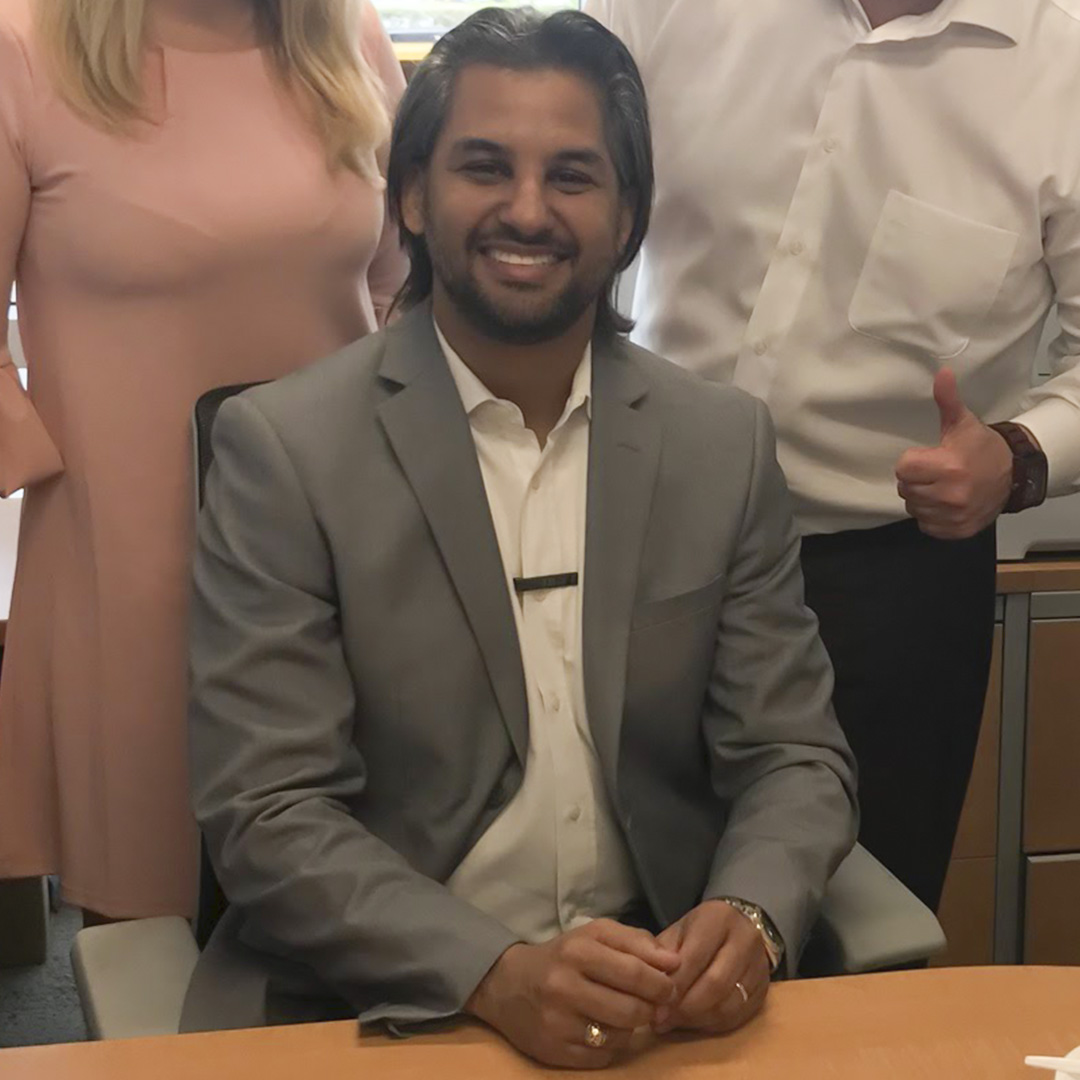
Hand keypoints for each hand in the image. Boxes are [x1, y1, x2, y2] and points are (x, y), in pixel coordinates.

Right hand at [466, 919, 680, 1068]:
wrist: (507, 984)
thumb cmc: (563, 955)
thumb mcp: (596, 935)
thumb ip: (636, 942)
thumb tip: (674, 963)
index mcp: (578, 950)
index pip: (635, 972)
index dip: (661, 984)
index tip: (670, 987)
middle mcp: (564, 986)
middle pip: (631, 1009)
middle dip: (653, 1010)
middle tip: (656, 1006)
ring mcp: (557, 1022)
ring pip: (619, 1036)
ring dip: (632, 1027)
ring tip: (627, 1014)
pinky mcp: (553, 1051)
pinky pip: (602, 1056)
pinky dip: (612, 1045)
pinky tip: (604, 1028)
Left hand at [651, 900, 770, 1034]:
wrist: (739, 926)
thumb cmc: (700, 930)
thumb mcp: (679, 931)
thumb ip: (662, 954)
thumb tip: (649, 986)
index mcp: (719, 918)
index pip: (695, 957)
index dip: (674, 984)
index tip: (654, 1004)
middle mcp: (745, 940)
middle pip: (715, 984)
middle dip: (685, 1007)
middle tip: (662, 1019)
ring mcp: (760, 966)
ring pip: (728, 1005)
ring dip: (697, 1019)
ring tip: (674, 1023)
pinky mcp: (765, 990)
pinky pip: (738, 1017)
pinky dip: (712, 1025)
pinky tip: (693, 1023)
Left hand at [894, 368, 1012, 539]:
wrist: (1013, 475)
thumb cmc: (981, 448)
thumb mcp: (962, 423)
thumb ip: (947, 400)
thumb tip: (942, 373)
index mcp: (949, 467)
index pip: (903, 469)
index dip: (911, 462)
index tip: (927, 457)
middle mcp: (950, 495)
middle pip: (905, 489)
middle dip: (915, 480)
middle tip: (935, 472)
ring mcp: (954, 516)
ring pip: (913, 508)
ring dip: (922, 499)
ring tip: (941, 487)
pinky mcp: (957, 530)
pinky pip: (925, 525)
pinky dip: (931, 516)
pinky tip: (945, 503)